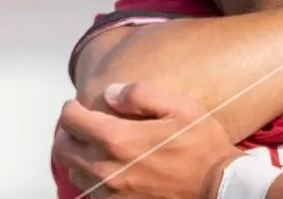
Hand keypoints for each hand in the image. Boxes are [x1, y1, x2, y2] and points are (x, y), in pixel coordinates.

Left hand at [54, 82, 242, 198]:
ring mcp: (111, 192)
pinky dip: (92, 177)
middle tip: (81, 123)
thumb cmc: (202, 148)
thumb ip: (140, 94)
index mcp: (119, 139)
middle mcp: (107, 168)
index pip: (71, 120)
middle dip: (68, 131)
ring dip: (77, 155)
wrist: (218, 190)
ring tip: (93, 145)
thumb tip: (110, 94)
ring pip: (73, 171)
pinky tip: (108, 168)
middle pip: (63, 147)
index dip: (71, 108)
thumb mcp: (180, 107)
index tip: (78, 105)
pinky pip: (90, 192)